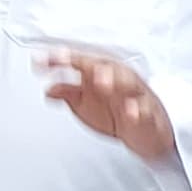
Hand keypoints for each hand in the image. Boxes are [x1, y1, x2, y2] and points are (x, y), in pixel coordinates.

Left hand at [40, 47, 176, 161]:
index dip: (61, 59)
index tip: (43, 60)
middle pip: (104, 66)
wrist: (146, 130)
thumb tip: (49, 89)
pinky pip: (144, 110)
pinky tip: (131, 113)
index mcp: (101, 71)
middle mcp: (118, 78)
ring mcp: (135, 94)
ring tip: (102, 83)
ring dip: (114, 81)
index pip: (79, 60)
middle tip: (72, 63)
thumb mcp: (86, 102)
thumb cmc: (115, 110)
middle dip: (88, 64)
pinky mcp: (148, 112)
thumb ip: (68, 92)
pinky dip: (138, 111)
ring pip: (127, 83)